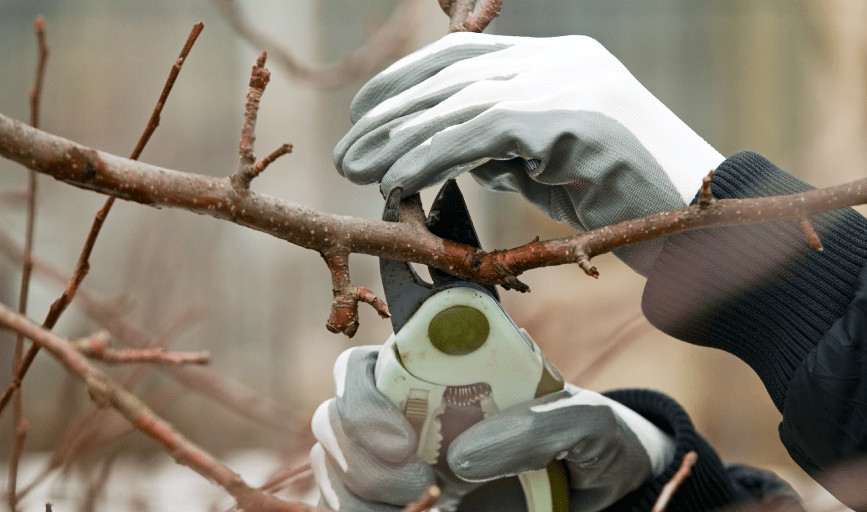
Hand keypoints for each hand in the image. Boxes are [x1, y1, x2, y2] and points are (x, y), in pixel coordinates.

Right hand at [310, 346, 675, 511]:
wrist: (595, 487)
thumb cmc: (585, 440)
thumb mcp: (584, 421)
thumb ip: (542, 424)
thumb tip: (465, 455)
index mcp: (436, 372)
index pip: (366, 365)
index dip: (362, 395)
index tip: (401, 440)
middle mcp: (403, 412)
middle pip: (334, 418)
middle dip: (361, 455)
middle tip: (419, 483)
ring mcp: (394, 462)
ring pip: (333, 469)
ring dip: (361, 494)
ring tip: (430, 505)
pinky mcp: (397, 501)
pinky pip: (347, 506)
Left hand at [333, 33, 723, 273]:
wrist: (701, 221)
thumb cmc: (627, 199)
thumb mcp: (554, 165)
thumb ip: (506, 149)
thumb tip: (451, 155)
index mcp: (556, 60)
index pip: (463, 55)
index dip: (406, 81)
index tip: (364, 113)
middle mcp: (559, 61)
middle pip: (451, 74)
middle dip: (390, 113)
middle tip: (347, 151)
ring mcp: (567, 84)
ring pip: (459, 102)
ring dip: (398, 138)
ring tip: (356, 169)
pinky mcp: (569, 118)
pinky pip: (479, 134)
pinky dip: (430, 157)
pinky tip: (395, 181)